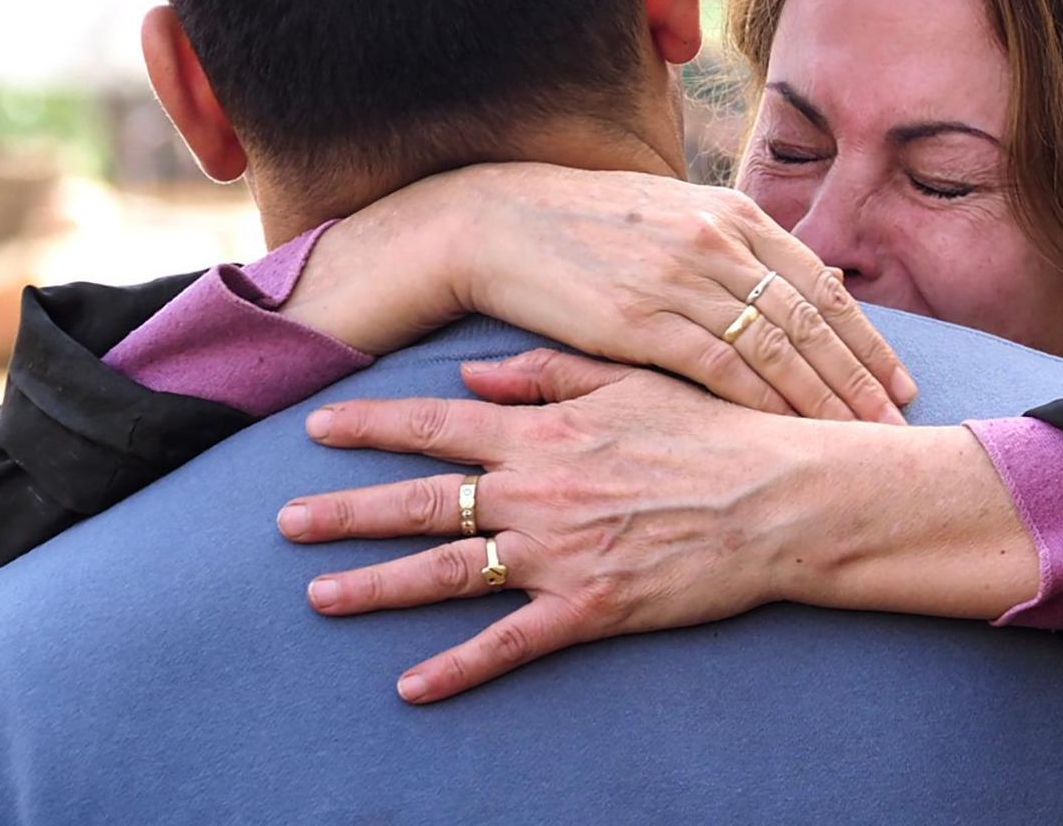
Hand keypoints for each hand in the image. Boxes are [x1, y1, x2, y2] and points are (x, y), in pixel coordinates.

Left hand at [280, 349, 1033, 703]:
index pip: (435, 426)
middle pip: (419, 502)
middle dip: (344, 511)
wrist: (778, 497)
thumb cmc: (713, 432)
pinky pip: (507, 644)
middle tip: (284, 522)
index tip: (317, 428)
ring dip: (375, 586)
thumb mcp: (630, 381)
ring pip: (445, 573)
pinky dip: (456, 669)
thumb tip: (471, 376)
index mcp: (543, 433)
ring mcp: (556, 553)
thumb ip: (545, 376)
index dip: (372, 427)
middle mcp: (535, 492)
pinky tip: (411, 687)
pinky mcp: (588, 609)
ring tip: (319, 596)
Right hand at [284, 163, 915, 422]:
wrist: (496, 220)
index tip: (900, 383)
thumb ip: (730, 248)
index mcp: (731, 213)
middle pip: (813, 322)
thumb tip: (787, 285)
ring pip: (778, 349)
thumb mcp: (669, 217)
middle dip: (862, 379)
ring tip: (861, 441)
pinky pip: (723, 369)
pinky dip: (765, 405)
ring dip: (825, 401)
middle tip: (900, 426)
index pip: (819, 286)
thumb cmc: (582, 226)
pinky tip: (789, 437)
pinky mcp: (642, 319)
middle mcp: (719, 240)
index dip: (866, 340)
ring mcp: (683, 278)